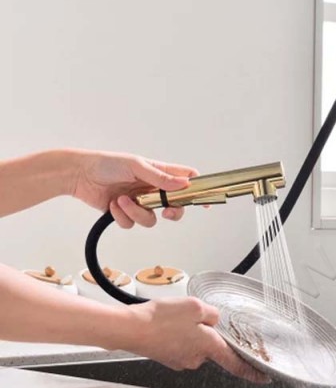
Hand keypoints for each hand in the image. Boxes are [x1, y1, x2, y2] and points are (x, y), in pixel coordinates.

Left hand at [69, 149, 197, 227]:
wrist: (79, 175)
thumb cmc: (106, 163)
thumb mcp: (136, 166)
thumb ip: (160, 177)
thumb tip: (183, 184)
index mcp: (160, 173)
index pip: (187, 180)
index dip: (198, 190)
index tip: (204, 202)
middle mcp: (153, 189)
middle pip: (175, 207)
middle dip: (172, 212)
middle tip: (165, 210)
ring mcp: (140, 202)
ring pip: (151, 219)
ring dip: (136, 213)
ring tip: (122, 200)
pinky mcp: (125, 214)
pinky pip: (131, 224)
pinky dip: (121, 216)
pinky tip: (113, 205)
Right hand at [129, 297, 270, 382]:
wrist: (130, 329)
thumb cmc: (161, 319)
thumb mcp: (195, 307)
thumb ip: (212, 314)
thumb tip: (214, 321)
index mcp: (209, 347)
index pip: (236, 364)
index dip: (252, 371)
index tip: (264, 377)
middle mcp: (196, 359)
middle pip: (212, 346)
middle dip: (207, 331)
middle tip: (192, 317)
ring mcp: (181, 360)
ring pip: (195, 343)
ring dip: (190, 332)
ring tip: (174, 318)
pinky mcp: (168, 357)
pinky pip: (180, 344)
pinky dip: (177, 335)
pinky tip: (167, 324)